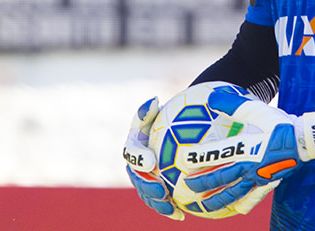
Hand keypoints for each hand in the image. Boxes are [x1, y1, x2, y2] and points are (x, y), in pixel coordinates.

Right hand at [123, 98, 184, 220]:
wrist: (180, 129)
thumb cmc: (171, 116)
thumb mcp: (160, 110)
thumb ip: (152, 108)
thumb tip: (153, 100)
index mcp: (135, 145)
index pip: (132, 152)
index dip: (139, 158)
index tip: (152, 162)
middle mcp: (137, 164)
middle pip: (137, 178)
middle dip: (146, 187)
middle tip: (161, 190)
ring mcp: (146, 178)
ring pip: (147, 194)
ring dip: (157, 202)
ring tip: (170, 206)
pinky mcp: (158, 190)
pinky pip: (161, 202)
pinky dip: (169, 209)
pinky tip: (182, 214)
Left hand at [177, 87, 314, 213]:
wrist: (304, 139)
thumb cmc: (279, 123)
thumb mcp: (255, 109)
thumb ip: (231, 104)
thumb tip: (211, 97)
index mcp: (244, 149)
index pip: (214, 155)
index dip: (196, 158)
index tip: (180, 161)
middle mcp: (248, 167)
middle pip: (220, 179)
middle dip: (201, 185)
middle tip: (185, 189)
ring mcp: (258, 178)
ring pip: (234, 194)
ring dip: (217, 202)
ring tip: (204, 208)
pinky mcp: (268, 183)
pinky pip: (253, 198)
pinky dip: (243, 205)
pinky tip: (237, 210)